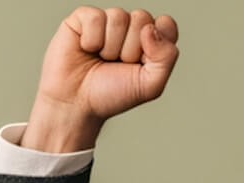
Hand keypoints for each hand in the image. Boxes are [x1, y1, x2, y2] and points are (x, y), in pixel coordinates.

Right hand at [23, 7, 179, 152]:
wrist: (76, 103)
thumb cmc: (111, 94)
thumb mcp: (150, 85)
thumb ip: (166, 57)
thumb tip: (150, 28)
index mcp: (150, 40)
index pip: (166, 25)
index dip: (156, 45)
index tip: (142, 64)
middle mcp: (130, 27)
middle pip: (142, 19)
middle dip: (130, 49)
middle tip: (117, 64)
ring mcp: (107, 20)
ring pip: (119, 17)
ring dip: (110, 47)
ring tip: (101, 59)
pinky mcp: (83, 18)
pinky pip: (96, 17)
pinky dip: (92, 40)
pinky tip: (86, 49)